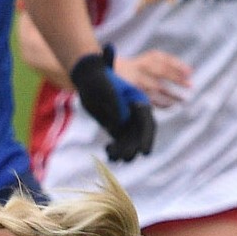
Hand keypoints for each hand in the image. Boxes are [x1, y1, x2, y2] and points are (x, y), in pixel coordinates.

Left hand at [70, 47, 156, 161]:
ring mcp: (125, 122)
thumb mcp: (104, 88)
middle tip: (124, 156)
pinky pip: (118, 143)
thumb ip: (113, 102)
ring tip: (111, 152)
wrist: (88, 78)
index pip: (148, 123)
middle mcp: (134, 114)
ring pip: (129, 143)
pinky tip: (108, 150)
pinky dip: (114, 151)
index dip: (147, 139)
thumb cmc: (97, 79)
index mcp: (138, 102)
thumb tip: (118, 122)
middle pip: (140, 136)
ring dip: (123, 152)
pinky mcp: (115, 128)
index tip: (144, 152)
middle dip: (134, 148)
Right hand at [115, 50, 191, 107]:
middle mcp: (141, 67)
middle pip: (162, 72)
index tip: (190, 72)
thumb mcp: (150, 60)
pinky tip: (170, 105)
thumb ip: (168, 64)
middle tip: (190, 85)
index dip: (178, 66)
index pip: (165, 60)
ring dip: (172, 95)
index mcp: (147, 59)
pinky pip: (150, 99)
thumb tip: (189, 71)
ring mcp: (136, 81)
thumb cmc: (138, 67)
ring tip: (183, 100)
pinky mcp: (133, 92)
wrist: (110, 73)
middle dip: (177, 79)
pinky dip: (161, 103)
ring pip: (157, 88)